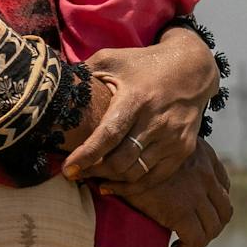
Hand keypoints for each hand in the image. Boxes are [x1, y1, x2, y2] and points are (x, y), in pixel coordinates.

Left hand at [64, 35, 216, 186]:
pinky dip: (131, 187)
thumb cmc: (145, 64)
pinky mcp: (184, 150)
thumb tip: (52, 85)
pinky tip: (111, 185)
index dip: (87, 154)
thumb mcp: (113, 59)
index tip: (68, 169)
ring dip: (109, 179)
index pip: (110, 134)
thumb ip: (85, 72)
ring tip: (91, 176)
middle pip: (121, 161)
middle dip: (94, 171)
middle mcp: (157, 121)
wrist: (193, 69)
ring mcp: (173, 138)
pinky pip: (154, 178)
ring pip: (136, 173)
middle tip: (75, 172)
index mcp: (137, 98)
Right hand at [118, 143, 232, 246]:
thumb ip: (177, 158)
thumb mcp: (163, 147)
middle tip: (191, 238)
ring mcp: (195, 194)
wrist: (121, 156)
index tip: (200, 216)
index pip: (224, 187)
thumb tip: (175, 177)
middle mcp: (205, 175)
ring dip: (198, 243)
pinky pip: (194, 241)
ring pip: (211, 229)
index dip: (215, 207)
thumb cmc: (134, 154)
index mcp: (204, 157)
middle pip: (223, 212)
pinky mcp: (180, 212)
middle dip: (210, 229)